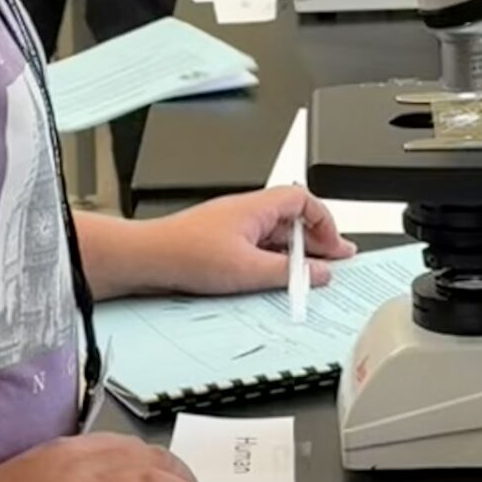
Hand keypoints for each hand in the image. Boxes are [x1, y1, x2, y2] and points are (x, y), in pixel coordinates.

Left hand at [148, 187, 357, 295]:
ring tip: (304, 278)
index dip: (324, 222)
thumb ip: (289, 273)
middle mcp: (246, 212)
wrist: (147, 259)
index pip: (304, 200)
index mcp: (257, 206)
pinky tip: (272, 281)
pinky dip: (271, 263)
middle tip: (331, 264)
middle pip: (292, 219)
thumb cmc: (186, 253)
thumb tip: (318, 273)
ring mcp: (233, 227)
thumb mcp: (249, 269)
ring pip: (275, 237)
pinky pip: (257, 249)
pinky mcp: (221, 243)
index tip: (334, 246)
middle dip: (314, 242)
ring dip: (293, 256)